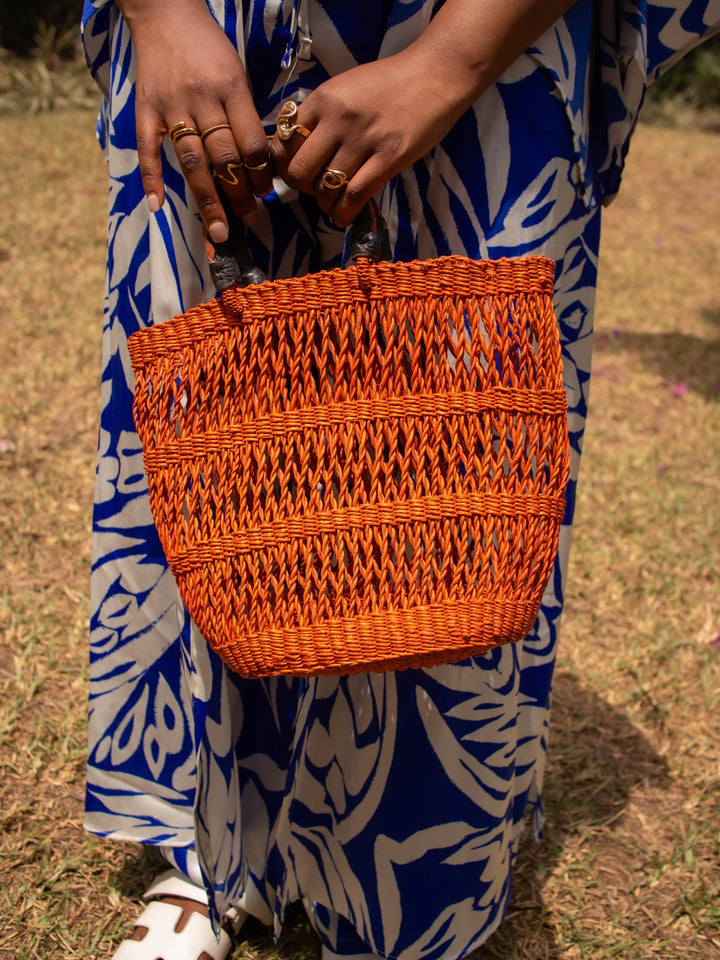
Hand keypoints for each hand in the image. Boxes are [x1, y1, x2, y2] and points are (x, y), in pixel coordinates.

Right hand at [121, 0, 271, 240]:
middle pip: (225, 157)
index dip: (260, 173)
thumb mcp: (237, 74)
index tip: (264, 192)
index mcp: (231, 88)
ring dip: (207, 199)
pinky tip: (157, 206)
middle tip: (248, 220)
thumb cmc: (209, 50)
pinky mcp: (145, 110)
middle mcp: (202, 99)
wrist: (164, 14)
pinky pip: (148, 149)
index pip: (251, 142)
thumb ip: (244, 115)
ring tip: (218, 229)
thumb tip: (259, 164)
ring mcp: (171, 106)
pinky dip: (152, 179)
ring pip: (192, 160)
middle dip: (239, 194)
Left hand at [268, 49, 473, 225]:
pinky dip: (344, 212)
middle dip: (303, 188)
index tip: (296, 171)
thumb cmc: (390, 82)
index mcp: (323, 99)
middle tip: (315, 188)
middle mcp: (339, 119)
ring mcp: (364, 140)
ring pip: (326, 188)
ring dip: (326, 204)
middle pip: (300, 171)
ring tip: (333, 203)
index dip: (285, 164)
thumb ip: (322, 115)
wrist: (434, 74)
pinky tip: (344, 215)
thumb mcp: (346, 87)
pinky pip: (355, 195)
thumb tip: (299, 148)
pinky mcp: (389, 158)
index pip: (285, 142)